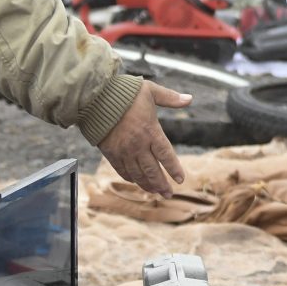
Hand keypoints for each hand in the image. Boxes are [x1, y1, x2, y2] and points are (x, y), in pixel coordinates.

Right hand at [100, 81, 190, 195]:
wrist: (96, 98)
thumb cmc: (125, 93)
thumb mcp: (151, 91)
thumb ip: (170, 98)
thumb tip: (190, 98)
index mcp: (150, 131)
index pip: (166, 155)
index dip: (174, 169)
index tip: (180, 180)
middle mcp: (138, 145)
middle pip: (152, 170)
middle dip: (161, 184)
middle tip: (168, 194)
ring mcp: (123, 151)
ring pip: (137, 174)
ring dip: (147, 184)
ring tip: (155, 192)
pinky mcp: (110, 153)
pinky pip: (122, 170)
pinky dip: (130, 178)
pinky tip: (136, 182)